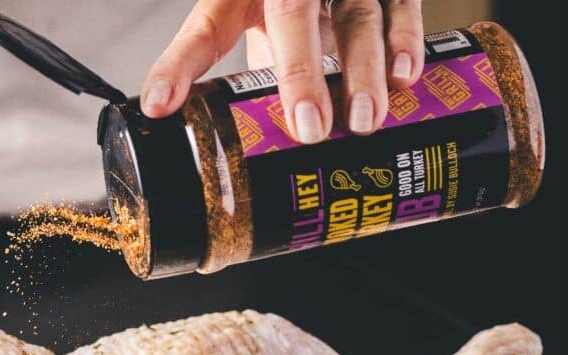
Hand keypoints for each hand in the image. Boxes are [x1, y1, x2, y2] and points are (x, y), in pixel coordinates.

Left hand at [141, 0, 423, 142]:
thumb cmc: (268, 0)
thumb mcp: (229, 18)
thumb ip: (196, 61)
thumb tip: (159, 111)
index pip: (208, 27)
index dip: (185, 66)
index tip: (170, 106)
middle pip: (294, 17)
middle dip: (303, 75)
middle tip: (309, 130)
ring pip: (357, 17)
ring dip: (363, 70)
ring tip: (364, 121)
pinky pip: (402, 5)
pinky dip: (407, 40)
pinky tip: (408, 77)